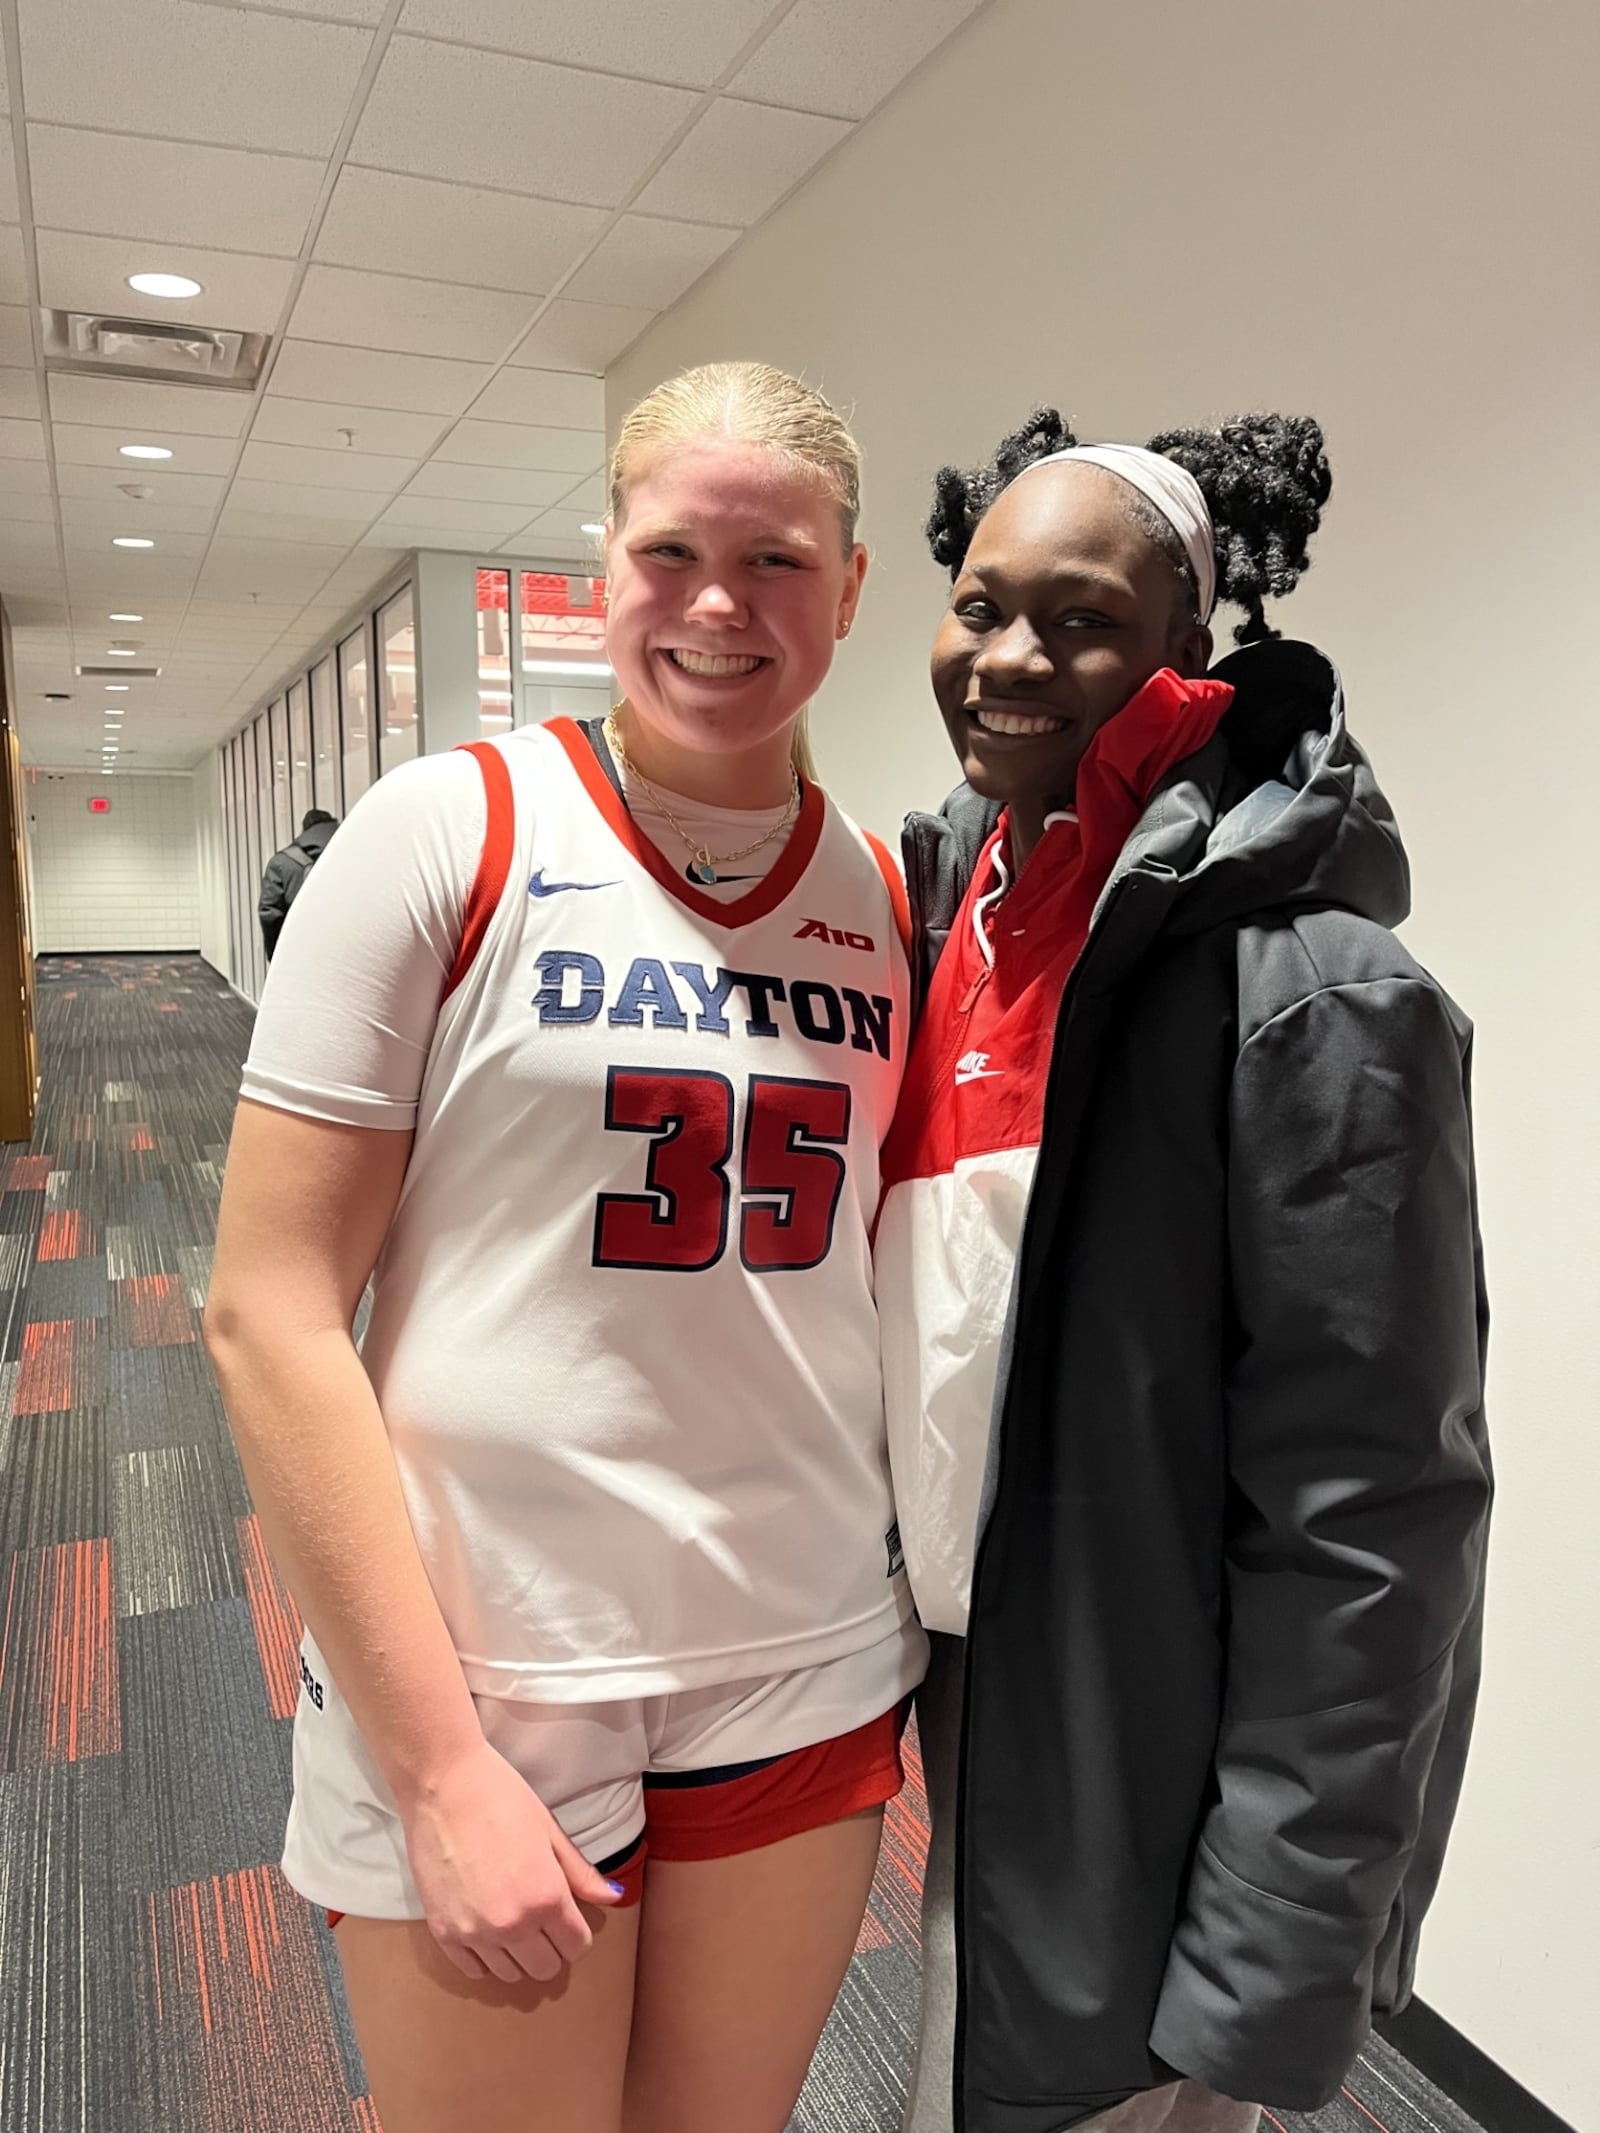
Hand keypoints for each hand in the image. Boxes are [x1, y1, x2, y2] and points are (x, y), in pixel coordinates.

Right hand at [399, 1737, 625, 1983]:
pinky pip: (473, 1969)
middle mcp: (512, 1925)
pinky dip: (485, 1957)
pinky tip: (487, 1929)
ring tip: (514, 1922)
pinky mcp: (442, 1932)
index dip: (577, 1933)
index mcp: (546, 1897)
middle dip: (552, 1948)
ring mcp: (474, 1933)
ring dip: (518, 1955)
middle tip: (543, 1919)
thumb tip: (614, 1898)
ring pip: (510, 1975)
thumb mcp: (550, 1831)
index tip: (569, 1918)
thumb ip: (581, 1873)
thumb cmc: (501, 1799)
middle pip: (545, 1968)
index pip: (576, 1947)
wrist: (442, 1786)